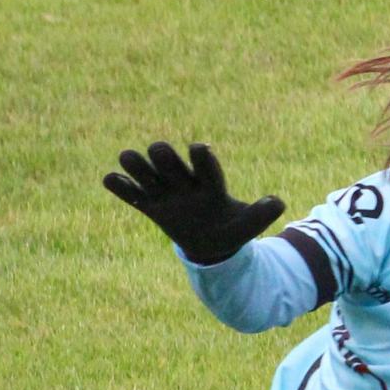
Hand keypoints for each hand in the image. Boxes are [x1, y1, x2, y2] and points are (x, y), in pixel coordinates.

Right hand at [102, 142, 284, 263]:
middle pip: (172, 164)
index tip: (199, 148)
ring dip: (138, 166)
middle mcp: (185, 182)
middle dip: (166, 158)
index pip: (206, 167)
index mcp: (209, 184)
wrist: (210, 242)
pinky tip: (109, 179)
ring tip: (127, 157)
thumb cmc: (229, 229)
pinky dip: (121, 187)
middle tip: (159, 151)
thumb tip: (280, 203)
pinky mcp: (150, 206)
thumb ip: (260, 215)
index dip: (203, 159)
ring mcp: (166, 193)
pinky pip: (133, 195)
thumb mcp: (246, 226)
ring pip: (149, 174)